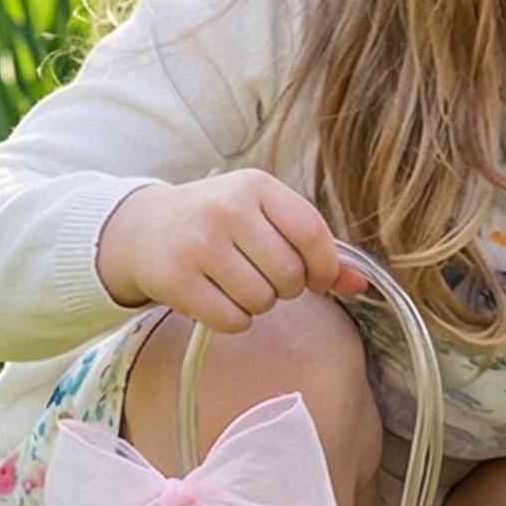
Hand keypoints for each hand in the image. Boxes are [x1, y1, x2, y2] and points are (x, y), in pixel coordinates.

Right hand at [96, 171, 367, 329]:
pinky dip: (235, 320)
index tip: (318, 279)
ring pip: (262, 299)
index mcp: (256, 186)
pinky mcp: (174, 279)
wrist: (144, 229)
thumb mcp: (266, 218)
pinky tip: (219, 299)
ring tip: (239, 284)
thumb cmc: (220, 224)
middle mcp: (225, 209)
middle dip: (287, 287)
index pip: (312, 232)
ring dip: (260, 303)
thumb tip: (361, 284)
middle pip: (289, 273)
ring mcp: (197, 243)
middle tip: (266, 278)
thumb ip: (315, 248)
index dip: (325, 267)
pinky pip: (232, 320)